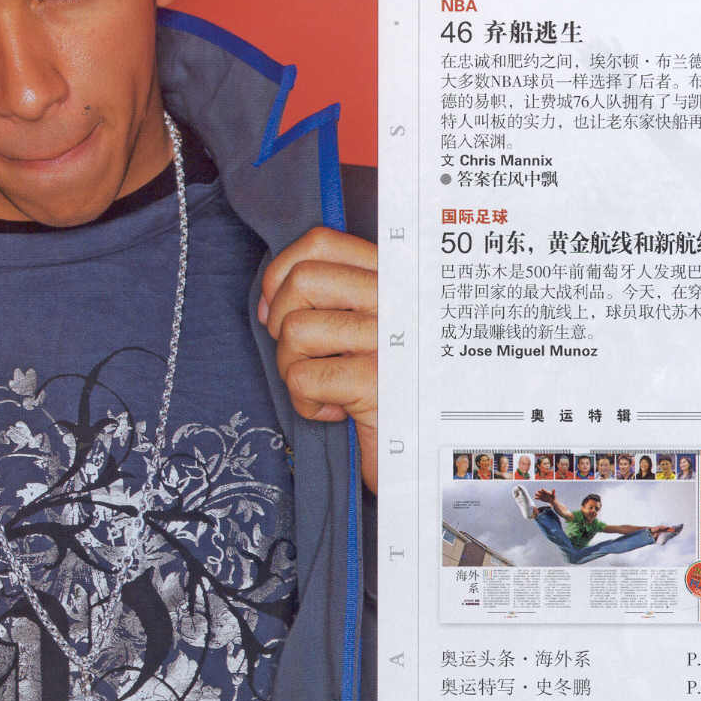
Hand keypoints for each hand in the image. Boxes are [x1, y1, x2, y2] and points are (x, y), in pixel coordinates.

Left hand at [258, 227, 377, 494]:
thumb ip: (332, 299)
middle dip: (280, 321)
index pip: (320, 243)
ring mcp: (388, 339)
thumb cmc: (390, 391)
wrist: (431, 458)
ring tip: (324, 388)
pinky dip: (305, 404)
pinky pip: (303, 377)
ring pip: (295, 329)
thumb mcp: (368, 331)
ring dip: (292, 368)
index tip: (277, 308)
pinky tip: (336, 412)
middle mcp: (396, 300)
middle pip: (302, 280)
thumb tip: (269, 297)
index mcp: (393, 279)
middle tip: (303, 354)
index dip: (282, 273)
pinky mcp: (376, 382)